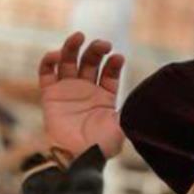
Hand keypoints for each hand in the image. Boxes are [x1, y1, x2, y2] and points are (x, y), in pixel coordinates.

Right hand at [36, 30, 125, 159]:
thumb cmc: (101, 147)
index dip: (114, 64)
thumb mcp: (121, 127)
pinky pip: (47, 72)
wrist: (77, 157)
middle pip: (90, 62)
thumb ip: (131, 111)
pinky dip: (50, 60)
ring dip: (72, 46)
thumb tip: (146, 99)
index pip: (110, 73)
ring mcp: (67, 91)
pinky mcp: (50, 95)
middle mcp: (86, 91)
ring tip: (79, 36)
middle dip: (96, 50)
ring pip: (68, 61)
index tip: (119, 57)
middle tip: (103, 44)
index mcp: (104, 98)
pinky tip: (58, 55)